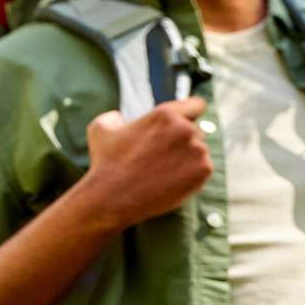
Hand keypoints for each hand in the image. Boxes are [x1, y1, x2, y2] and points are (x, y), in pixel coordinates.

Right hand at [78, 99, 214, 230]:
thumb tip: (119, 117)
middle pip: (196, 131)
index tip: (187, 122)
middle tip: (162, 158)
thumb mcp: (101, 129)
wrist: (112, 199)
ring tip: (164, 172)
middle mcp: (186, 128)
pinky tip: (171, 182)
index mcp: (166, 114)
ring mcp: (198, 150)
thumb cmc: (105, 163)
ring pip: (200, 151)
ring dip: (188, 159)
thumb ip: (114, 117)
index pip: (196, 105)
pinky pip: (203, 169)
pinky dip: (192, 175)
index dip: (190, 113)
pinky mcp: (203, 171)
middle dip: (183, 142)